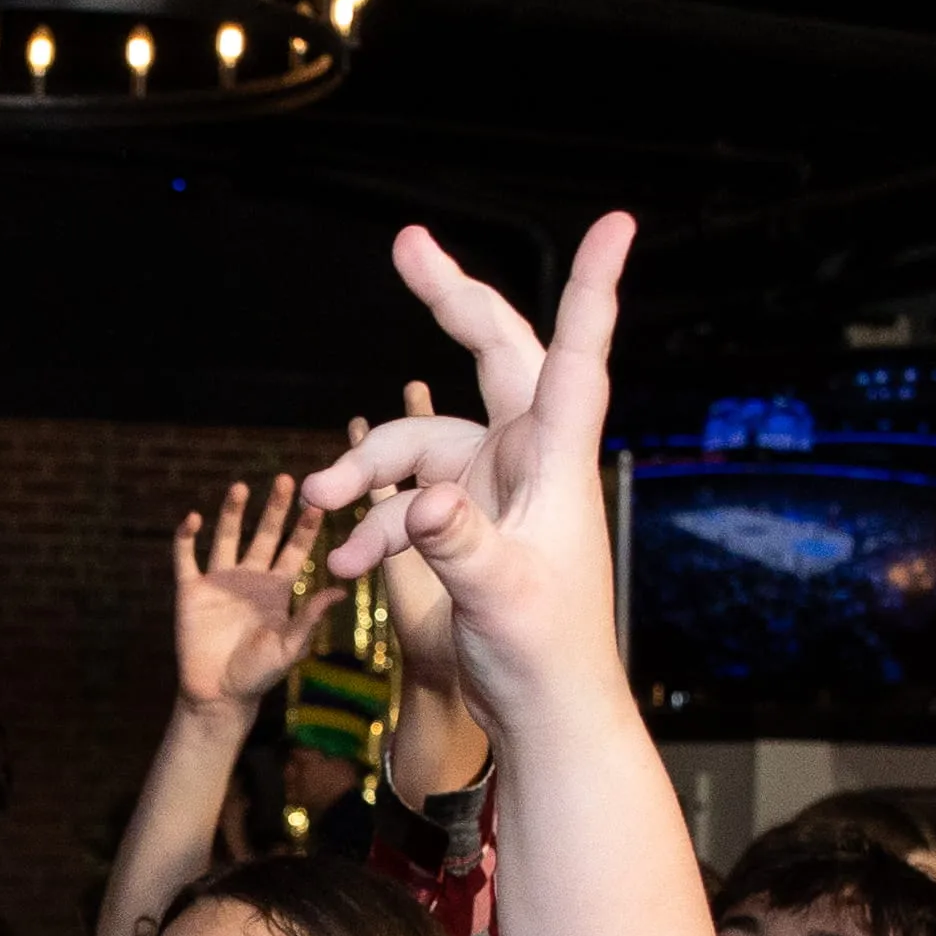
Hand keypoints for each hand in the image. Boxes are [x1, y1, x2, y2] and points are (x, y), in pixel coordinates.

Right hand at [167, 478, 326, 715]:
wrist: (218, 695)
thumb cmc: (258, 675)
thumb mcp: (289, 646)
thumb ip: (309, 617)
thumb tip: (341, 590)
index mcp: (277, 589)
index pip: (295, 550)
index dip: (305, 528)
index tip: (318, 505)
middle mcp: (249, 578)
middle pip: (264, 534)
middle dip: (275, 508)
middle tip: (286, 480)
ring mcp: (219, 581)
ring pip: (227, 537)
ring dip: (233, 512)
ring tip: (240, 487)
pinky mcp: (190, 591)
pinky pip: (186, 558)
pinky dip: (186, 537)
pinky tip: (193, 519)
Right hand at [300, 212, 639, 707]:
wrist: (542, 712)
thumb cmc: (545, 655)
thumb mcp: (500, 598)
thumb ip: (458, 544)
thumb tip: (422, 504)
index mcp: (557, 459)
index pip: (579, 355)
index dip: (594, 287)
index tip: (618, 224)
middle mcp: (529, 456)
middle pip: (491, 352)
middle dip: (447, 298)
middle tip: (405, 244)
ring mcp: (494, 484)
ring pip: (416, 442)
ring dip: (361, 469)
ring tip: (317, 508)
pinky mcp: (464, 519)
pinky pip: (403, 498)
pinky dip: (370, 524)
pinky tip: (345, 563)